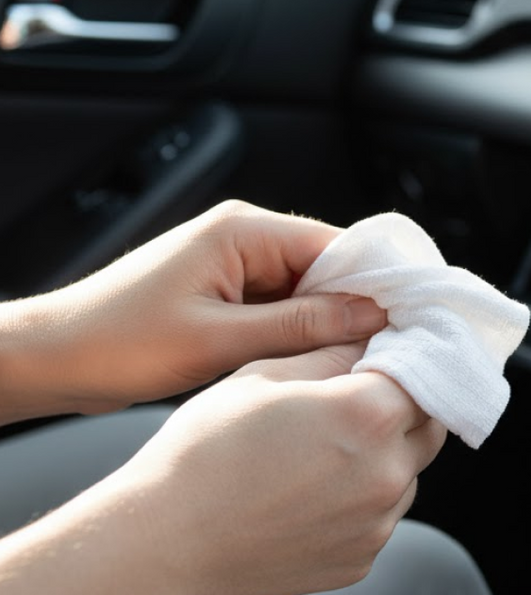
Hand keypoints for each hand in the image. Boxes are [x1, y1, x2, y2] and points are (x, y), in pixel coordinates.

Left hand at [0, 200, 387, 419]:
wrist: (55, 357)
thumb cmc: (120, 343)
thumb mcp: (218, 339)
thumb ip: (300, 324)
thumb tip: (371, 315)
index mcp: (244, 231)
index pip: (337, 246)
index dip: (378, 282)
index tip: (411, 320)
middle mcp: (245, 237)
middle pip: (328, 267)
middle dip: (355, 306)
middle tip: (387, 352)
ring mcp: (236, 264)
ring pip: (308, 290)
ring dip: (327, 322)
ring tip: (353, 363)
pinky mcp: (228, 291)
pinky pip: (282, 306)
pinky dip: (300, 331)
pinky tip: (313, 362)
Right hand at [0, 341, 445, 594]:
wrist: (165, 543)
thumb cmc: (205, 450)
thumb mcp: (263, 375)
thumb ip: (331, 353)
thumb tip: (370, 340)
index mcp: (369, 415)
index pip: (424, 374)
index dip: (405, 361)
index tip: (384, 357)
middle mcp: (388, 472)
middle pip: (427, 425)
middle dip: (403, 408)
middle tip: (354, 402)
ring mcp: (378, 523)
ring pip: (407, 473)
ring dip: (384, 456)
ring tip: (320, 455)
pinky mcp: (362, 560)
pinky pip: (380, 516)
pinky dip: (361, 500)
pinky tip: (309, 495)